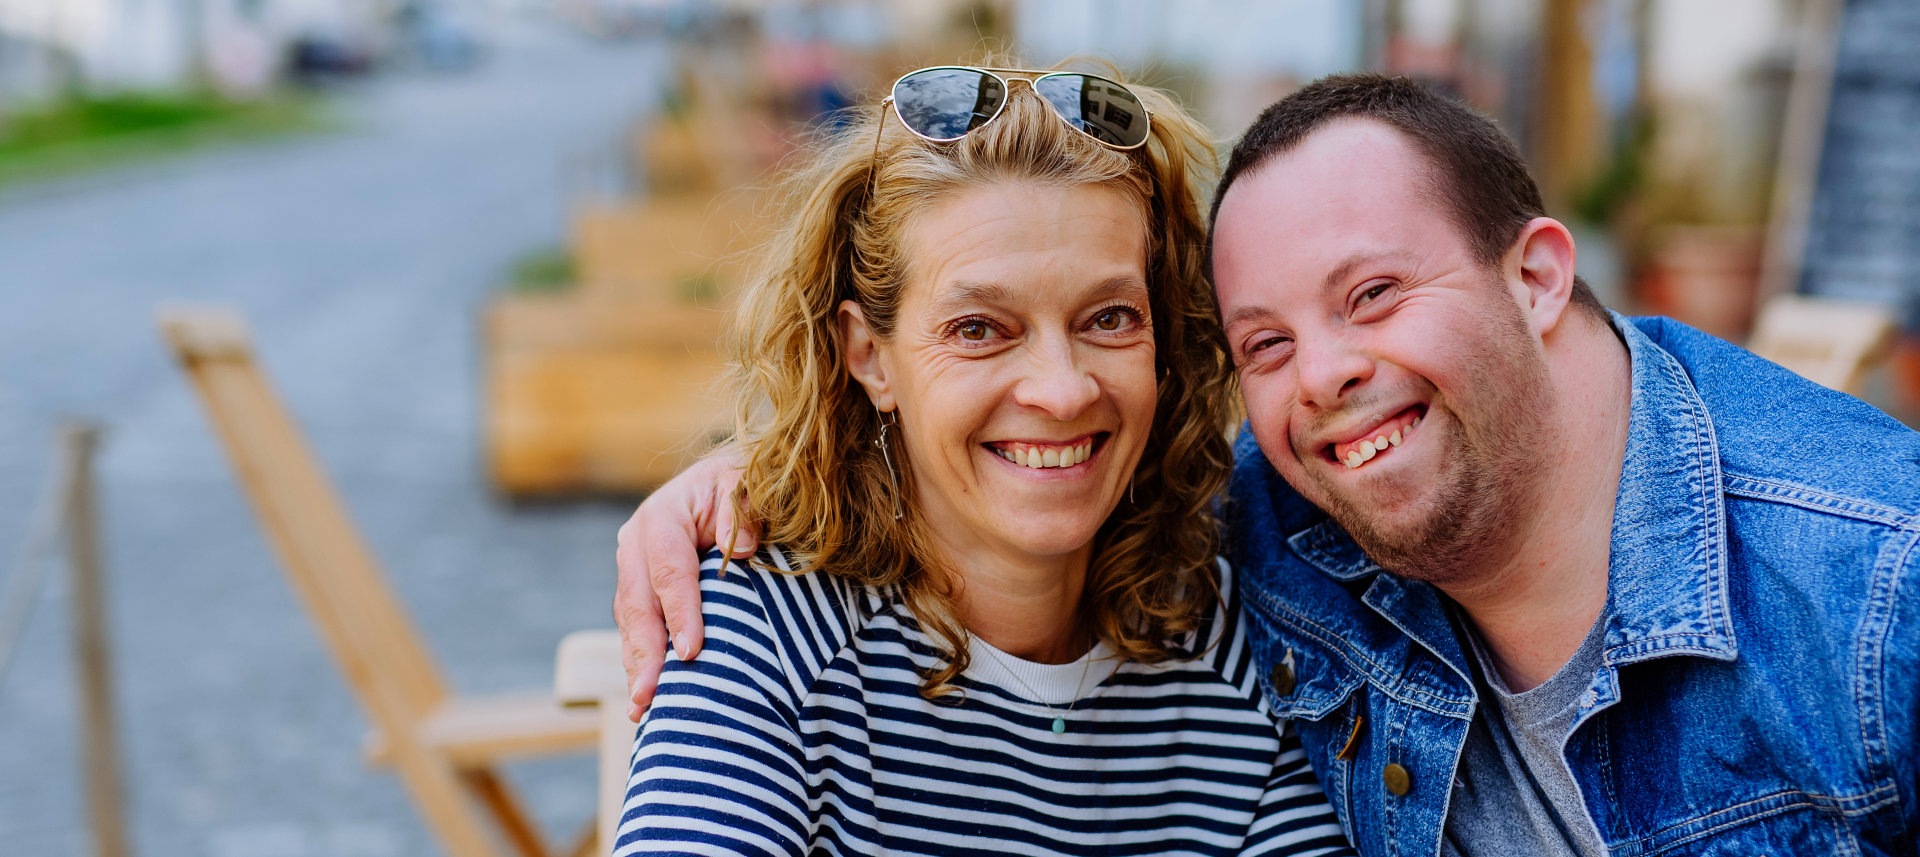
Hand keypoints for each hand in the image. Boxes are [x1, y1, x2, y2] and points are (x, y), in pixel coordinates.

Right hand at [614, 447, 755, 720]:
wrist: (722, 484)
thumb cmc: (741, 486)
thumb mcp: (745, 484)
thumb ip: (742, 510)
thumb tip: (740, 551)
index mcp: (660, 517)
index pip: (670, 569)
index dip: (679, 612)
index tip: (691, 652)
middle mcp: (635, 545)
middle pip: (639, 605)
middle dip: (645, 653)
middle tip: (651, 696)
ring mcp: (632, 571)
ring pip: (631, 624)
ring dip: (637, 666)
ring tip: (643, 708)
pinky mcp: (637, 593)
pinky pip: (634, 631)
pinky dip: (639, 662)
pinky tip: (647, 697)